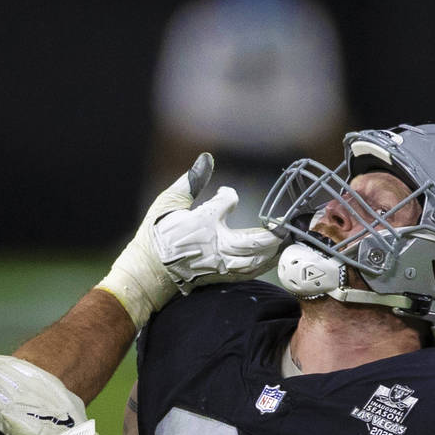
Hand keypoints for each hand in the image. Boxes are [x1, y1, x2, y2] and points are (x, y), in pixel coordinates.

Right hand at [97, 153, 281, 326]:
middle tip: (287, 226)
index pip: (227, 201)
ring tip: (285, 242)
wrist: (146, 271)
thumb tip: (206, 158)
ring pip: (256, 261)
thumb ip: (191, 180)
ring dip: (273, 251)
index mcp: (202, 222)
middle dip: (274, 235)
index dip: (228, 196)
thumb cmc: (156, 235)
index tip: (225, 194)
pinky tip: (271, 258)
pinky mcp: (220, 277)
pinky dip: (263, 264)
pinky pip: (249, 273)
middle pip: (255, 242)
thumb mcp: (168, 202)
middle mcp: (215, 245)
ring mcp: (219, 264)